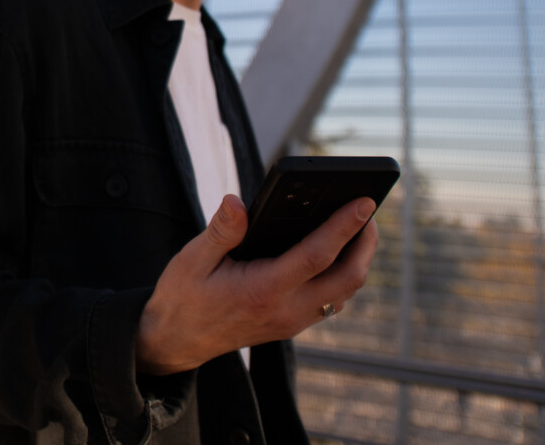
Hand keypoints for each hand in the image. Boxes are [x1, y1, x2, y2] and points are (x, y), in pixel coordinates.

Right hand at [135, 192, 378, 374]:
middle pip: (348, 277)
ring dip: (358, 260)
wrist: (177, 341)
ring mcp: (293, 321)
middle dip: (365, 242)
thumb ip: (221, 231)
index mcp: (262, 290)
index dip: (343, 226)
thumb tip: (237, 201)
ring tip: (358, 228)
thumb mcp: (192, 259)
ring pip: (345, 292)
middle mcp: (286, 310)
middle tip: (367, 211)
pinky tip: (335, 255)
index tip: (363, 202)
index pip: (316, 255)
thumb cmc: (183, 297)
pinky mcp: (292, 324)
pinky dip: (343, 276)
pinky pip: (332, 301)